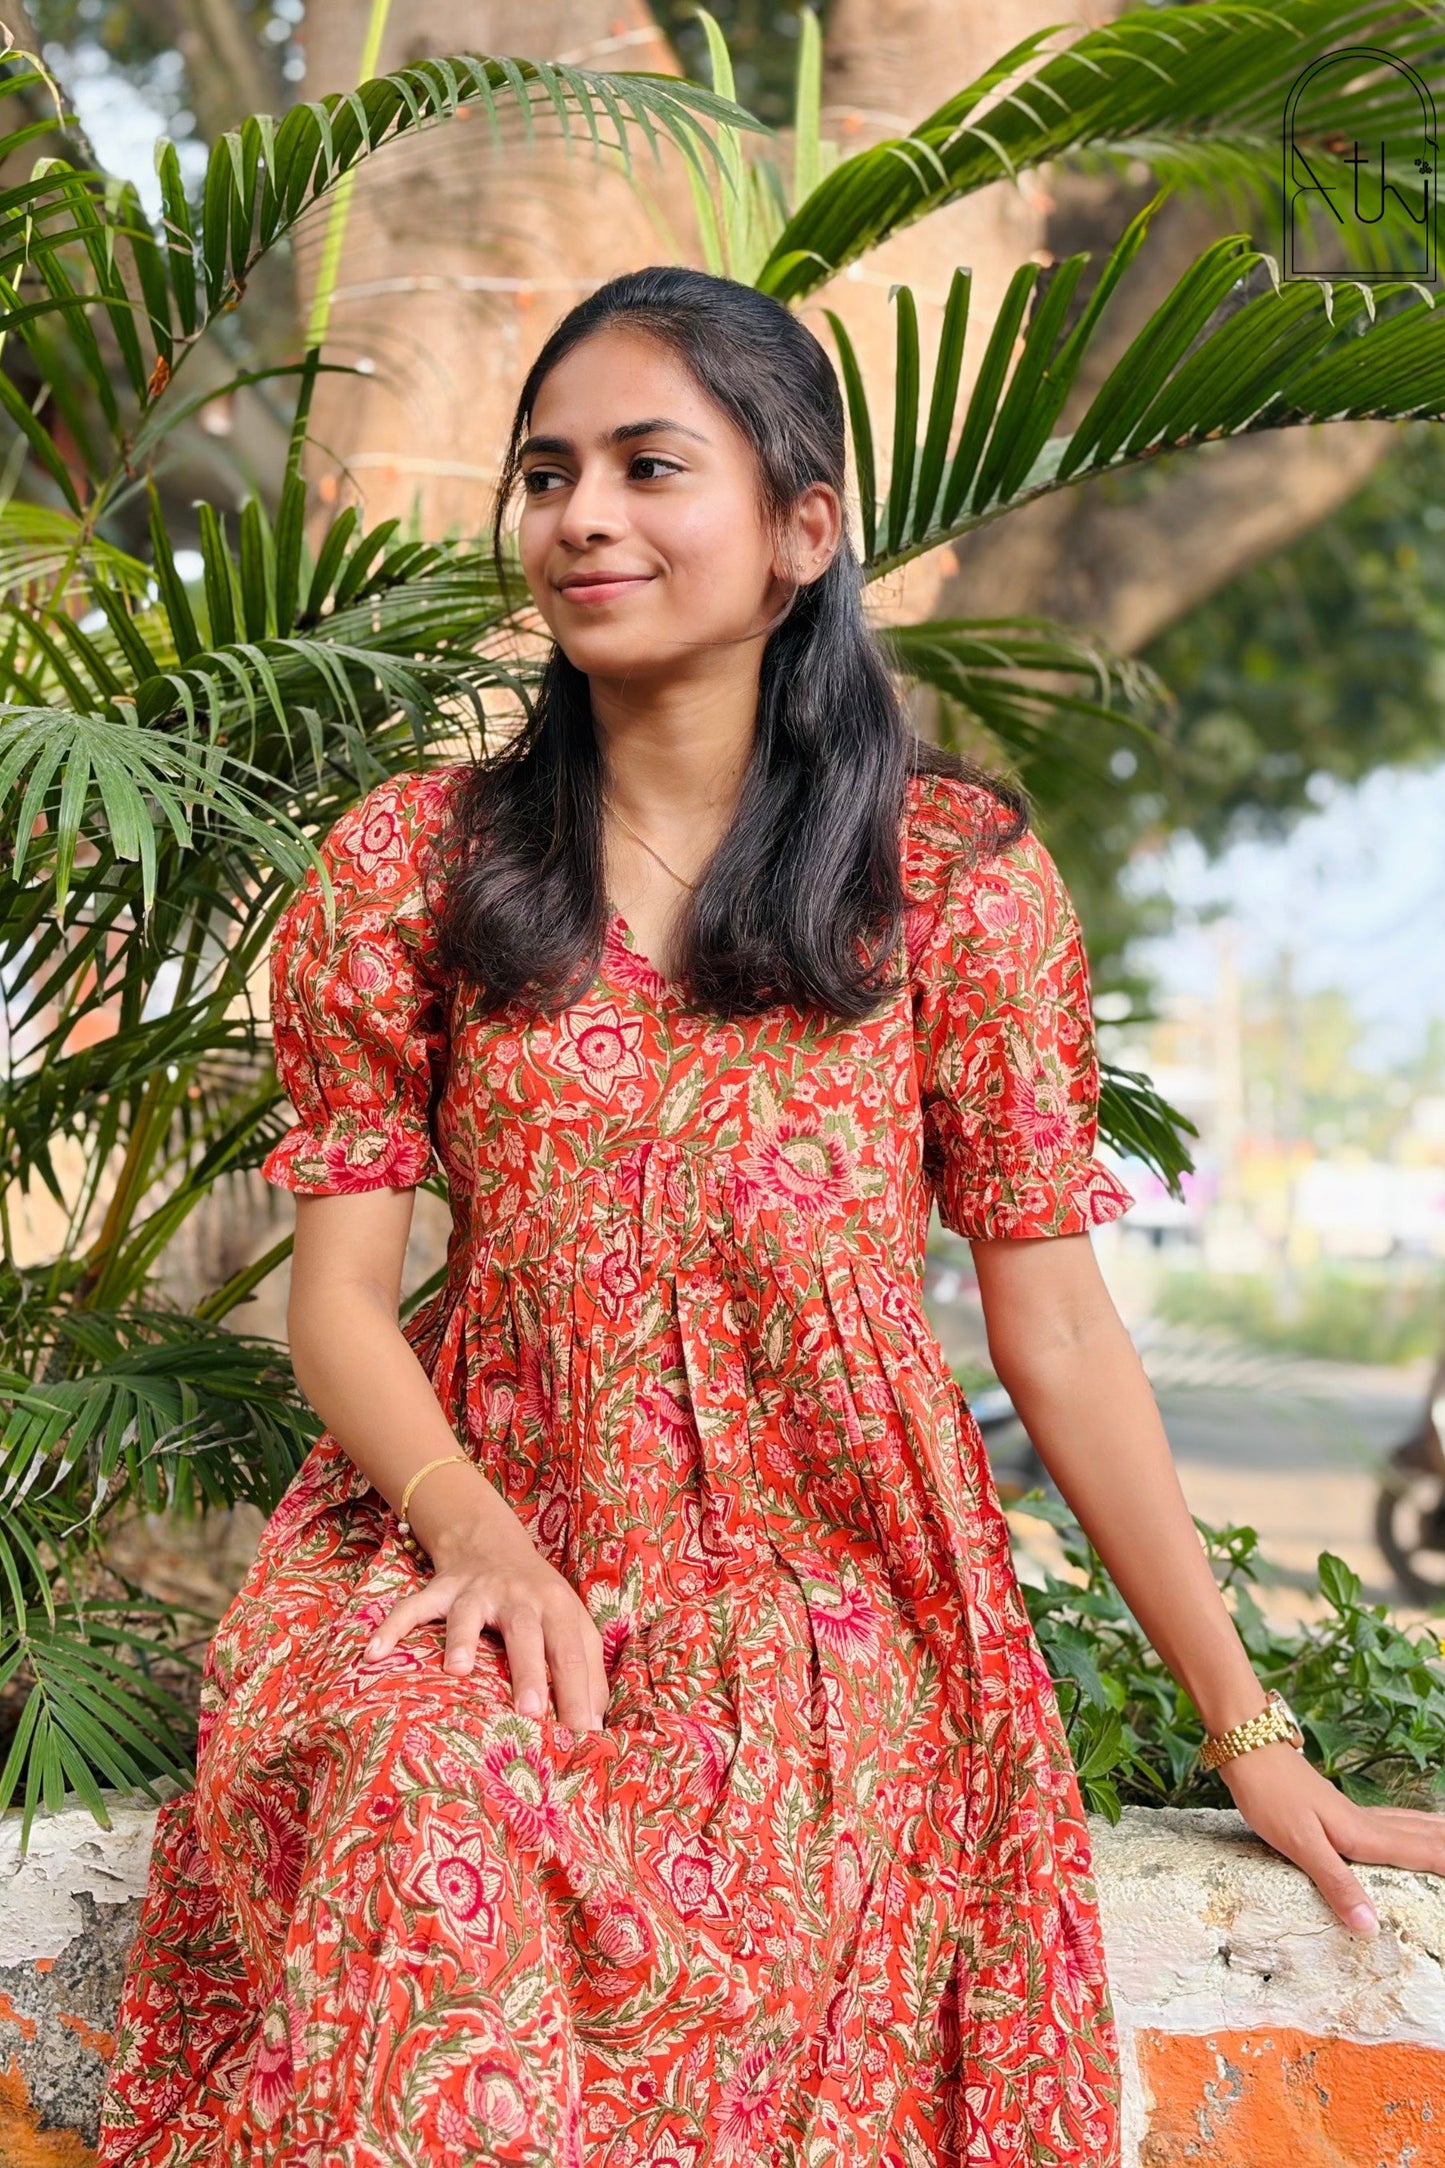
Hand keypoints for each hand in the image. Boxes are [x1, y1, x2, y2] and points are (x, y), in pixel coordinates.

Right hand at [362, 1514, 608, 1732]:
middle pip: (526, 1633)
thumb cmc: (539, 1601)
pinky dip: (393, 1628)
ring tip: (457, 1670)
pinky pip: (413, 1608)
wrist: (491, 1541)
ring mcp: (476, 1591)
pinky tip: (375, 1654)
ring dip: (462, 1640)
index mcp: (556, 1606)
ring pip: (468, 1615)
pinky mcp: (440, 1590)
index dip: (579, 1689)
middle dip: (530, 1670)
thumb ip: (587, 1670)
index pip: (572, 1651)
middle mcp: (518, 1596)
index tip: (583, 1731)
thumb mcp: (571, 1624)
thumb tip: (595, 1726)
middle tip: (532, 1711)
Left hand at [1219, 1739, 1444, 1932]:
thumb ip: (1337, 1885)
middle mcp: (1365, 1823)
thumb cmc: (1269, 1794)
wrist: (1248, 1746)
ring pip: (1407, 1825)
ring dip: (1435, 1833)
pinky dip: (1411, 1825)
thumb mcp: (1300, 1845)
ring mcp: (1351, 1813)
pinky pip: (1389, 1821)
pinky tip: (1403, 1826)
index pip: (1420, 1853)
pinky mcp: (1336, 1809)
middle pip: (1422, 1836)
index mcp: (1362, 1835)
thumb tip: (1372, 1928)